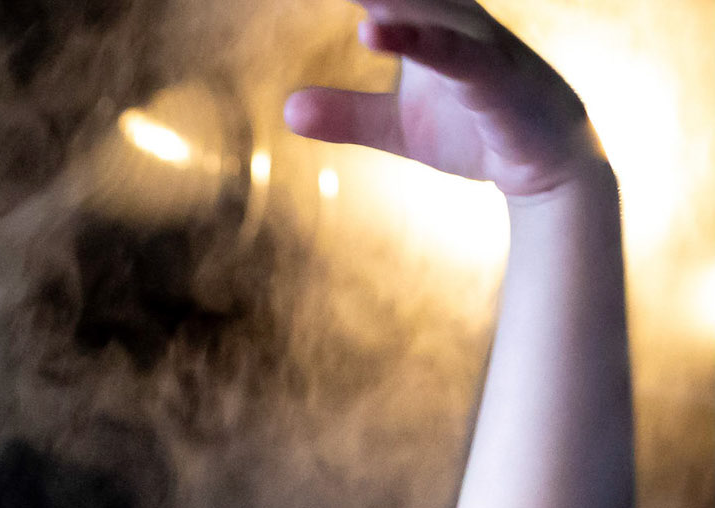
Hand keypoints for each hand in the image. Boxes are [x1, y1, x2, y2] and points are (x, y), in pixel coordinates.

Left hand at [284, 0, 601, 199]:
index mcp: (428, 20)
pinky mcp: (494, 77)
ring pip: (422, 7)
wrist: (546, 166)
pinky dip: (414, 41)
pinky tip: (370, 30)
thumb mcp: (397, 128)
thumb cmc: (474, 131)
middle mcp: (452, 18)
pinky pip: (452, 54)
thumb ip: (346, 115)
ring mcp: (476, 43)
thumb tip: (287, 109)